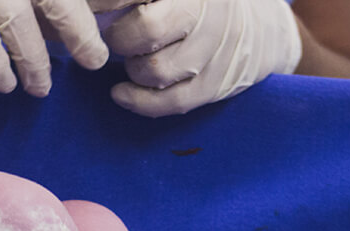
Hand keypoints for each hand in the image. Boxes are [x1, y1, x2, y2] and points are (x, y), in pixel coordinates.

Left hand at [91, 0, 301, 116]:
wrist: (260, 29)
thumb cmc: (202, 5)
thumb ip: (140, 0)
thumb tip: (89, 7)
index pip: (143, 6)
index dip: (114, 9)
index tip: (103, 12)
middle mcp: (209, 11)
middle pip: (147, 29)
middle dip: (121, 38)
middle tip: (119, 37)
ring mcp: (215, 51)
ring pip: (155, 70)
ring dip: (131, 69)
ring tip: (132, 60)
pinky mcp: (216, 85)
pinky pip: (170, 102)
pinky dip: (139, 101)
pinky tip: (121, 93)